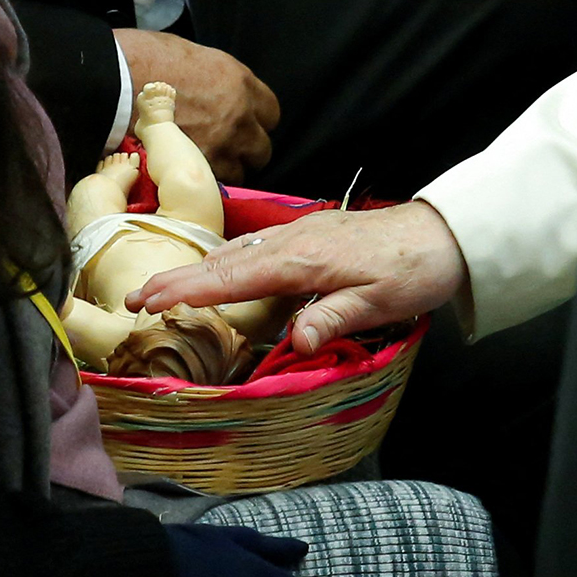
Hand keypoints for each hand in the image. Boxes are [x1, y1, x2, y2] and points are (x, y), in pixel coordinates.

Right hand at [113, 28, 279, 183]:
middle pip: (261, 149)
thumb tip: (214, 93)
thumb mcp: (192, 57)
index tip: (243, 125)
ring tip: (202, 166)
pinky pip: (213, 186)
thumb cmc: (142, 59)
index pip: (271, 114)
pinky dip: (202, 184)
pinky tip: (186, 174)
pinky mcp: (196, 170)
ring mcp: (219, 148)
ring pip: (240, 173)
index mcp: (239, 84)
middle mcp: (238, 118)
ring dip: (225, 171)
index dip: (255, 122)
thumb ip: (215, 82)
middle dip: (245, 151)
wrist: (112, 82)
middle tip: (224, 150)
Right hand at [126, 201, 467, 354]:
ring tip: (161, 288)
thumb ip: (332, 319)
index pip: (231, 278)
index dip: (186, 290)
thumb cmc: (412, 269)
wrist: (442, 234)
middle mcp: (289, 243)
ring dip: (195, 270)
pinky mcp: (306, 236)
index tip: (146, 300)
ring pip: (234, 252)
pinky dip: (223, 261)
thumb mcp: (378, 302)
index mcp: (300, 261)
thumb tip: (295, 342)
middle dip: (175, 279)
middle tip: (134, 296)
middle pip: (221, 262)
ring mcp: (296, 235)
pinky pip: (252, 248)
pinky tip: (218, 270)